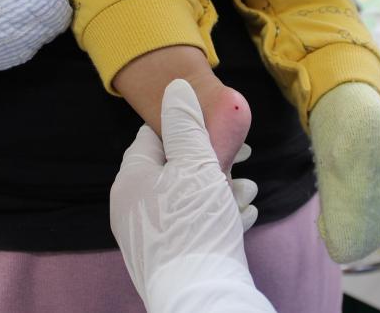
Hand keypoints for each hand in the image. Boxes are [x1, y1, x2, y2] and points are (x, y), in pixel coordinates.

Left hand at [110, 79, 258, 307]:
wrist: (199, 298)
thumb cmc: (194, 224)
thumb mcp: (194, 163)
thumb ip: (185, 124)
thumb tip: (174, 87)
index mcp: (131, 179)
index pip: (153, 135)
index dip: (187, 126)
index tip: (218, 129)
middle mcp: (133, 207)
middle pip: (175, 168)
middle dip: (213, 162)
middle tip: (244, 161)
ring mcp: (149, 235)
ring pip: (187, 198)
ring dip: (221, 190)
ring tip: (248, 192)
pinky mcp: (167, 258)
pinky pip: (191, 226)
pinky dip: (216, 217)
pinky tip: (243, 215)